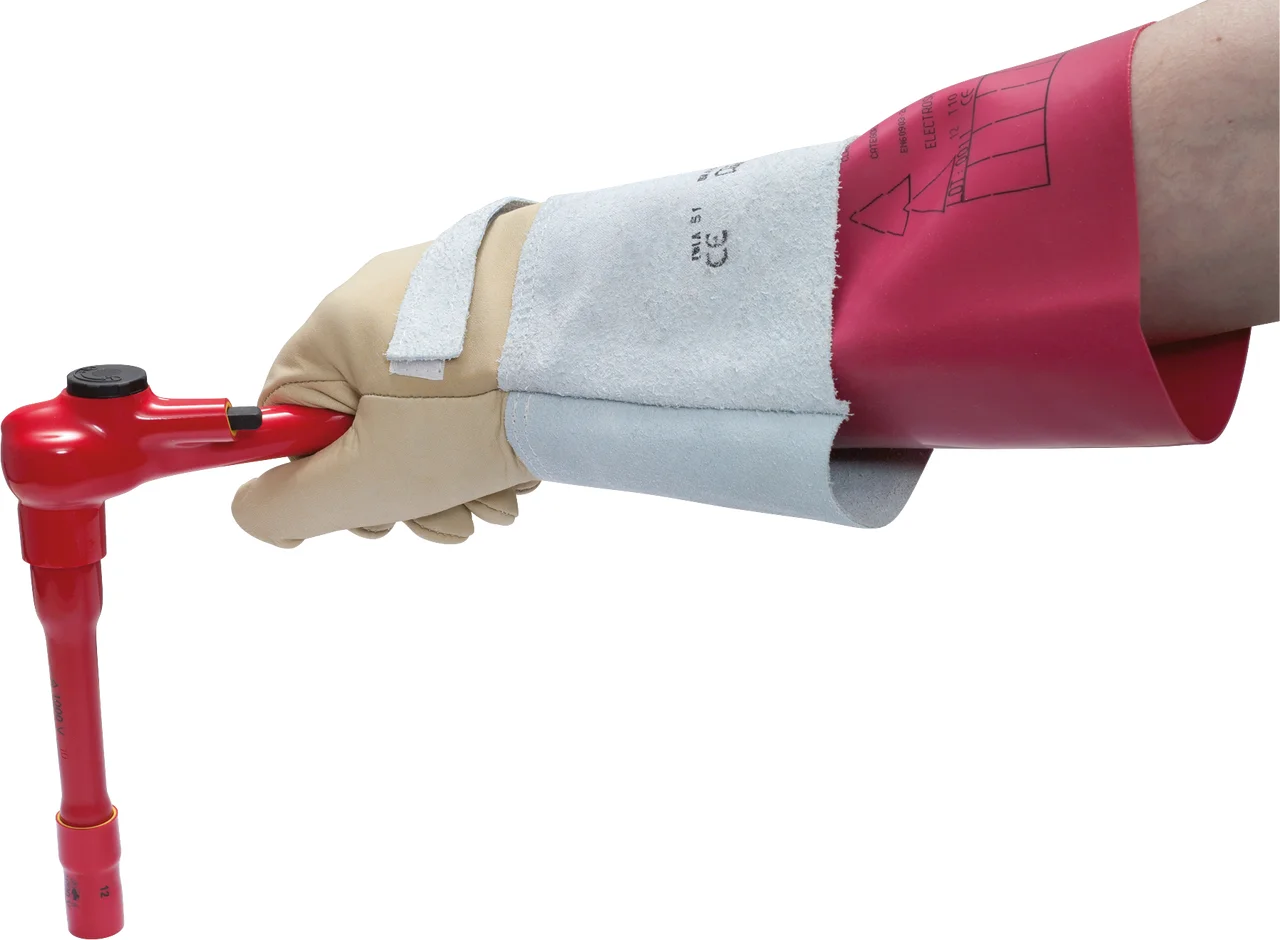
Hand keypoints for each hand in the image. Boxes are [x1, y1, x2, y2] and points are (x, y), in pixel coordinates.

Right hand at [232, 205, 541, 546]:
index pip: (294, 420)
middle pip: (368, 428)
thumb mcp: (366, 475)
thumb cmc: (476, 401)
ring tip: (498, 494)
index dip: (324, 485)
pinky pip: (475, 393)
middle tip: (448, 516)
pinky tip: (524, 462)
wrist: (598, 340)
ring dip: (457, 477)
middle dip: (408, 491)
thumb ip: (286, 505)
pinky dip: (492, 438)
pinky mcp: (503, 315)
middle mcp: (385, 306)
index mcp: (333, 330)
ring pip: (428, 420)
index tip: (370, 516)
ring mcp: (449, 305)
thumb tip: (256, 515)